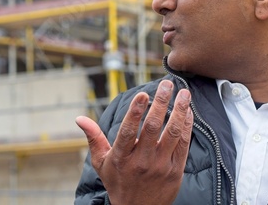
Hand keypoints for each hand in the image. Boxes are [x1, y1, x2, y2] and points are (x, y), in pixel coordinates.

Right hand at [76, 80, 192, 204]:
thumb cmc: (118, 182)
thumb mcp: (101, 163)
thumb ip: (93, 138)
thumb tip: (79, 118)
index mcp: (121, 158)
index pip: (128, 131)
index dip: (135, 111)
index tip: (142, 93)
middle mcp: (142, 162)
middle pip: (153, 128)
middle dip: (161, 103)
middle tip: (166, 84)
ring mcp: (161, 166)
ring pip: (173, 133)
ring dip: (180, 110)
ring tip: (184, 92)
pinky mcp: (176, 171)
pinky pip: (184, 144)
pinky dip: (187, 125)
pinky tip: (188, 111)